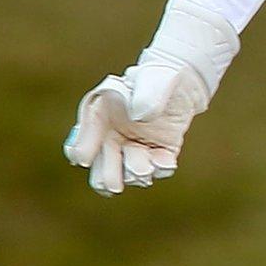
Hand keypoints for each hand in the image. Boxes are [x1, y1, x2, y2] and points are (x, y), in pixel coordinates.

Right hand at [64, 0, 238, 194]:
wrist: (183, 85)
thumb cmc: (159, 78)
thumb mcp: (153, 80)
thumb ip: (145, 95)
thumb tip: (141, 116)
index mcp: (100, 115)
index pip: (85, 135)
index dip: (83, 147)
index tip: (82, 159)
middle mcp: (112, 135)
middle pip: (102, 162)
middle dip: (106, 175)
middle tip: (112, 187)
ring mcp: (134, 147)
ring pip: (128, 169)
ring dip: (135, 172)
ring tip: (143, 169)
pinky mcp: (157, 153)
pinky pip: (156, 167)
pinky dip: (161, 168)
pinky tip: (166, 163)